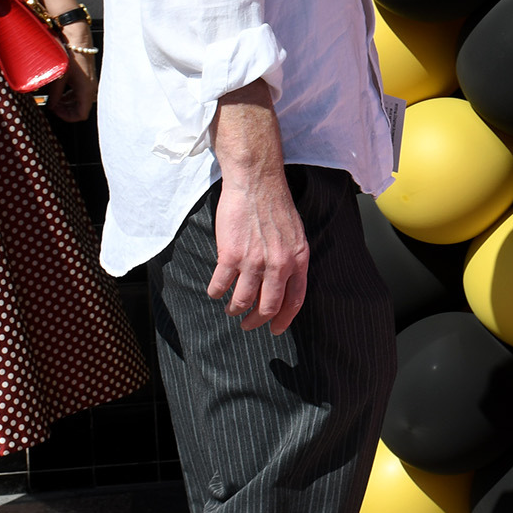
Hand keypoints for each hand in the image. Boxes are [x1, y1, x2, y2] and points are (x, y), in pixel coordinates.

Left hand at [51, 46, 97, 122]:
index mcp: (86, 91)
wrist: (78, 40)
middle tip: (53, 105)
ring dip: (67, 103)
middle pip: (81, 110)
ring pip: (80, 102)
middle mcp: (91, 89)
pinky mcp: (87, 79)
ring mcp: (90, 84)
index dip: (67, 116)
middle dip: (66, 110)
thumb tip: (51, 105)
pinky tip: (61, 91)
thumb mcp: (60, 77)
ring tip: (55, 99)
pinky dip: (70, 96)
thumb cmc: (71, 55)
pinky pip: (80, 94)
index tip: (55, 110)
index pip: (81, 115)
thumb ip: (55, 94)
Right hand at [208, 87, 305, 331]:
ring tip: (230, 310)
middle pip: (268, 306)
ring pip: (243, 301)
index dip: (284, 319)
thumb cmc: (275, 205)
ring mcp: (255, 262)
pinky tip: (214, 292)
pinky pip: (221, 285)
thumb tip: (284, 283)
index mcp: (298, 259)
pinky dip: (216, 292)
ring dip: (234, 310)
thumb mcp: (295, 234)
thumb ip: (291, 259)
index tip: (275, 330)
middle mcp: (279, 265)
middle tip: (248, 324)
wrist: (256, 182)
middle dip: (257, 321)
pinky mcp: (231, 255)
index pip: (294, 300)